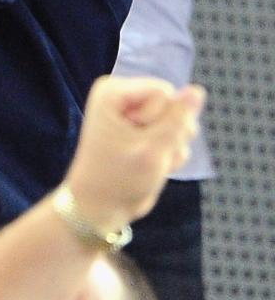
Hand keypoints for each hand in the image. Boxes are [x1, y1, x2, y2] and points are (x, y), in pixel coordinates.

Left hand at [65, 76, 204, 232]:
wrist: (102, 208)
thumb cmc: (119, 179)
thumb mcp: (152, 150)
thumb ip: (177, 120)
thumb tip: (197, 90)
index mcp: (114, 92)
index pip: (165, 92)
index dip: (161, 122)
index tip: (138, 141)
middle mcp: (125, 98)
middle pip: (174, 106)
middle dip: (168, 136)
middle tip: (145, 154)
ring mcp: (137, 115)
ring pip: (179, 123)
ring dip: (170, 148)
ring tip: (148, 162)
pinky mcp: (147, 131)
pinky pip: (175, 136)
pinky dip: (168, 155)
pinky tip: (153, 167)